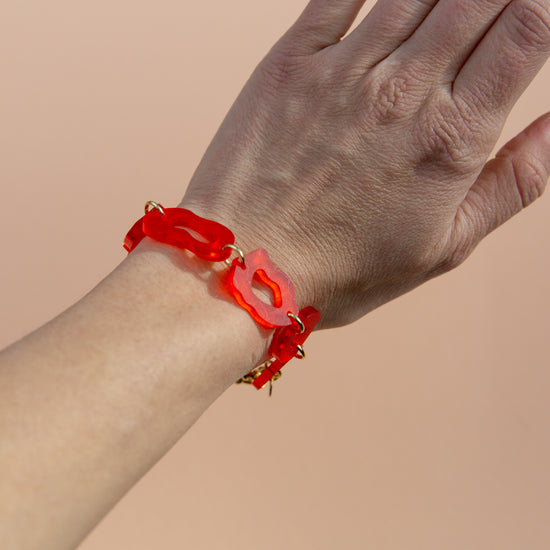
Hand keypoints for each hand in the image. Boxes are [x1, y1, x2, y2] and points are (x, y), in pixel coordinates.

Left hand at [180, 0, 549, 328]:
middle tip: (496, 9)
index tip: (534, 17)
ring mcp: (342, 71)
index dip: (540, 8)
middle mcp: (402, 91)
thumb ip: (511, 186)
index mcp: (450, 137)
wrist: (245, 267)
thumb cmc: (343, 270)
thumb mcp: (443, 248)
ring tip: (451, 6)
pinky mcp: (289, 64)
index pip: (526, 31)